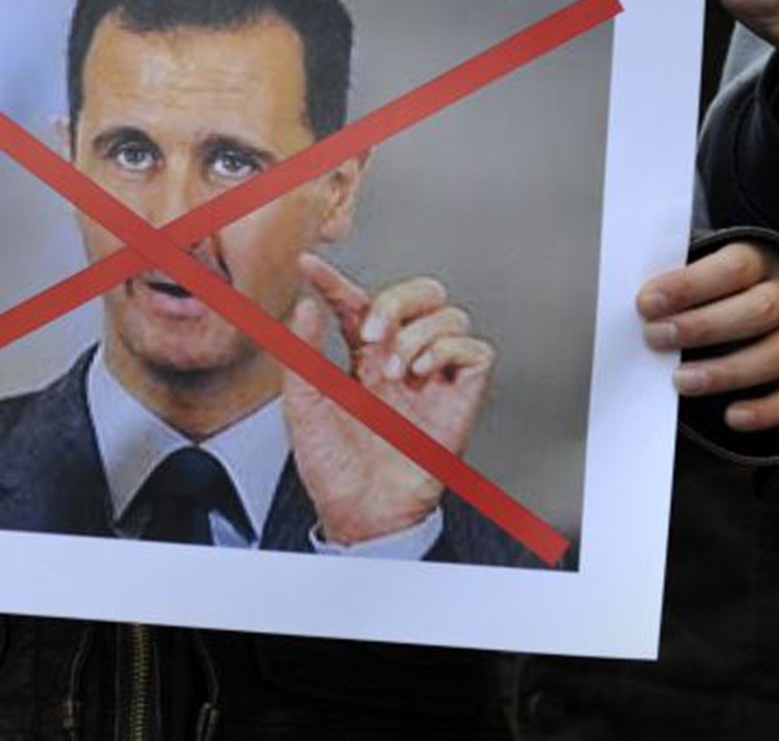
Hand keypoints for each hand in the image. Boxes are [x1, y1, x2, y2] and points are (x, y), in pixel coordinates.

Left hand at [283, 254, 493, 545]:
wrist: (360, 513)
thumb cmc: (333, 469)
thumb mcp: (303, 406)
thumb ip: (303, 354)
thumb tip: (304, 306)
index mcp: (361, 359)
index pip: (355, 303)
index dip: (334, 280)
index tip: (308, 264)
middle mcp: (399, 360)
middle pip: (420, 293)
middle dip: (395, 300)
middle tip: (369, 333)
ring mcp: (432, 377)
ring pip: (449, 313)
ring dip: (417, 333)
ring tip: (394, 371)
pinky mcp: (460, 397)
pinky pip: (475, 350)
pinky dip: (447, 350)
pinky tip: (420, 373)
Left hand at [637, 241, 778, 431]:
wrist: (748, 300)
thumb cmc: (711, 287)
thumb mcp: (696, 272)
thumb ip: (677, 285)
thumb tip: (643, 305)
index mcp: (761, 258)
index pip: (734, 267)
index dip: (689, 285)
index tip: (647, 303)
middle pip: (760, 310)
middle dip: (703, 327)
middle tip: (656, 338)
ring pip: (778, 355)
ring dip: (726, 372)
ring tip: (680, 381)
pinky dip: (768, 411)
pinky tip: (732, 417)